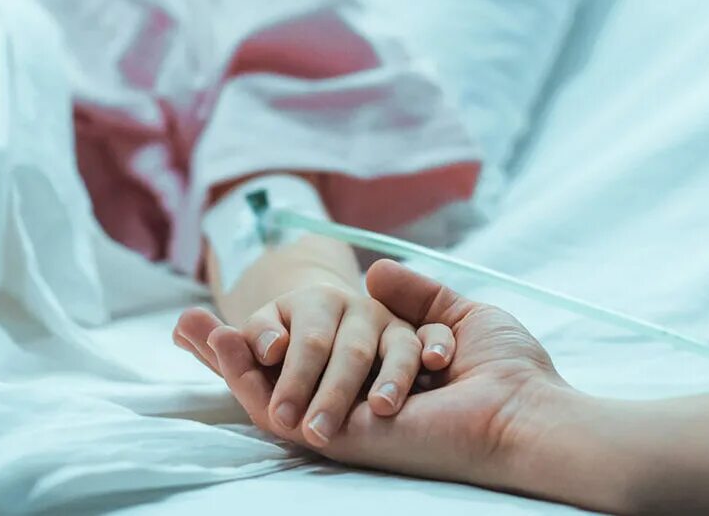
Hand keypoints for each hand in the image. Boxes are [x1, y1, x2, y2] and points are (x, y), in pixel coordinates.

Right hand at [197, 260, 569, 491]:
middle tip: (184, 325)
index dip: (267, 340)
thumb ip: (411, 295)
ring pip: (266, 393)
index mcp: (378, 381)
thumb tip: (372, 273)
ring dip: (224, 361)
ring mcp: (344, 421)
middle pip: (277, 378)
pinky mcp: (340, 435)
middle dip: (230, 354)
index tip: (231, 315)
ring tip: (186, 326)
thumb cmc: (505, 368)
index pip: (310, 358)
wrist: (524, 408)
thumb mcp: (454, 314)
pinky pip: (279, 407)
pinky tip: (217, 340)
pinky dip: (241, 374)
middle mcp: (355, 403)